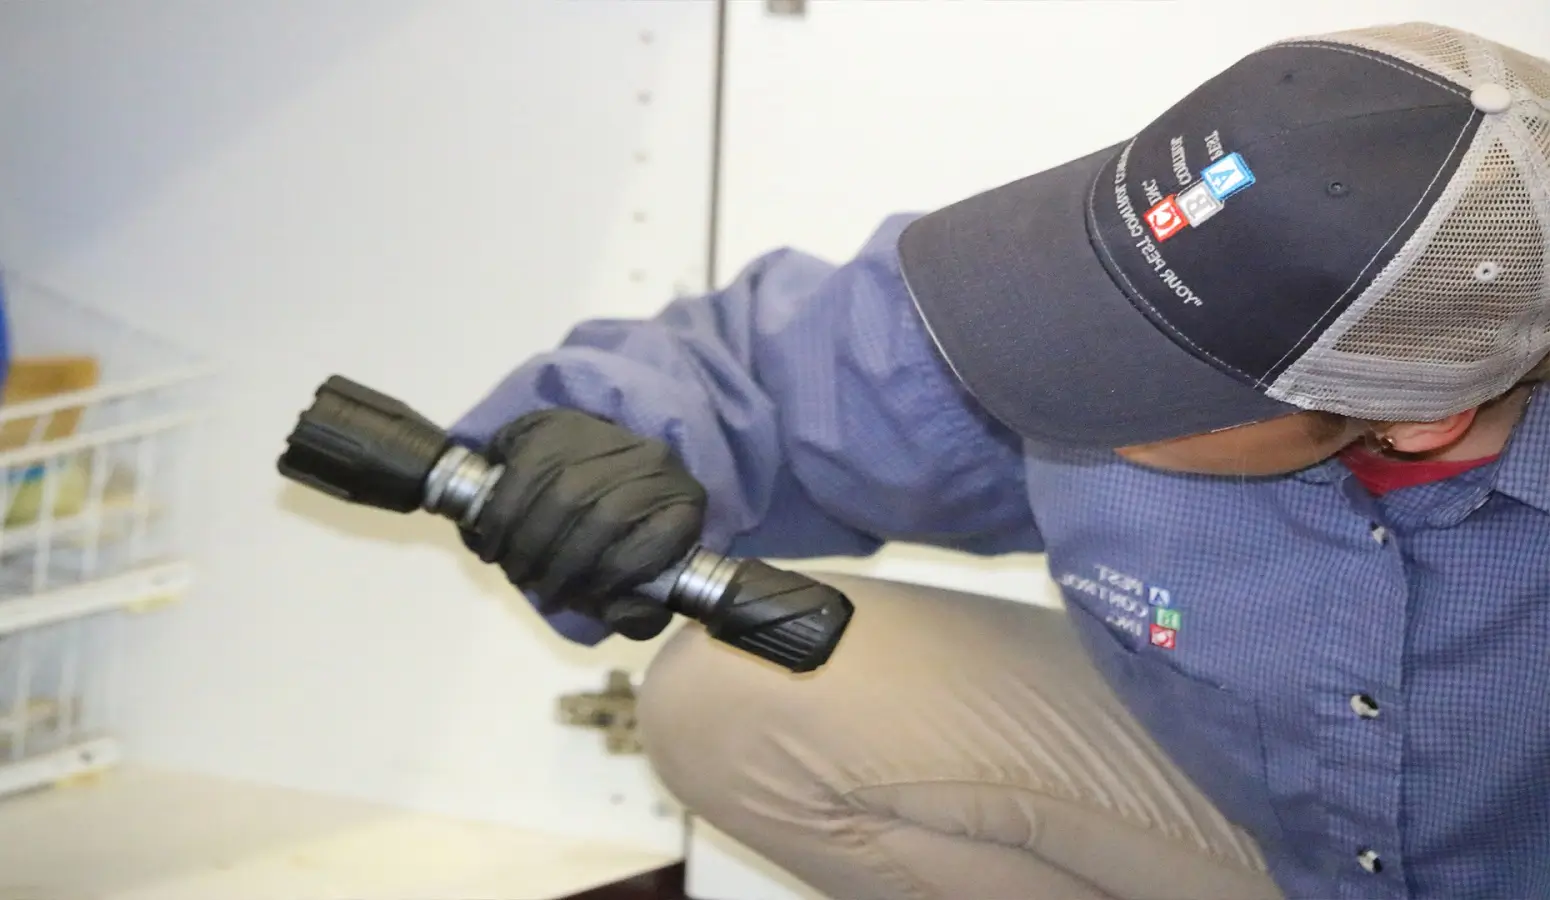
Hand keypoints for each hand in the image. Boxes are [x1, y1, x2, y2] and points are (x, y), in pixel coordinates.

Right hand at [463, 408, 706, 638]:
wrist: (598, 468)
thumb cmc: (618, 539)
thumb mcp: (638, 581)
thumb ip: (638, 612)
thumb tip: (626, 616)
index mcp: (683, 502)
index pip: (652, 545)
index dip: (613, 581)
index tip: (583, 601)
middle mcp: (653, 462)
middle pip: (602, 521)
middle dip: (561, 568)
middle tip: (538, 589)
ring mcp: (606, 437)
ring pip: (561, 497)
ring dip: (528, 546)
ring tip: (516, 571)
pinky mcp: (556, 423)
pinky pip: (524, 474)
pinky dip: (502, 517)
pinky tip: (495, 543)